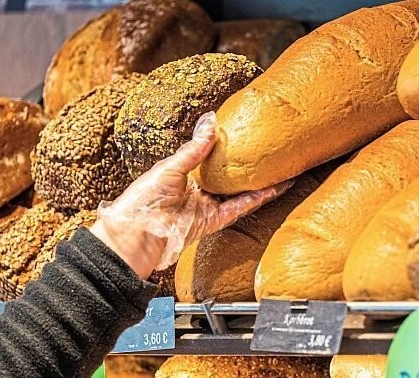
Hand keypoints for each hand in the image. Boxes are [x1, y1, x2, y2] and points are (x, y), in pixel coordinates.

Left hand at [90, 112, 290, 278]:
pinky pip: (239, 208)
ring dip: (260, 182)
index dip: (226, 147)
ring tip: (281, 169)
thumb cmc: (143, 200)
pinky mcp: (213, 222)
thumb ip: (194, 149)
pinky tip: (275, 188)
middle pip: (227, 176)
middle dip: (247, 165)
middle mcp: (196, 191)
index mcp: (182, 175)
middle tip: (269, 151)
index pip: (209, 158)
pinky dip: (257, 198)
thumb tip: (211, 120)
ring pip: (239, 193)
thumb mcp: (169, 167)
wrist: (137, 234)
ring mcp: (206, 207)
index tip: (244, 133)